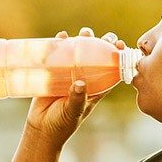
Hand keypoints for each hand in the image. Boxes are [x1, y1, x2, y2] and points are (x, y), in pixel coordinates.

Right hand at [24, 27, 126, 147]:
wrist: (40, 128)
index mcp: (96, 89)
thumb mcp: (73, 112)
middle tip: (103, 37)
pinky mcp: (52, 72)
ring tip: (85, 32)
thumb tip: (80, 84)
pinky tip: (61, 36)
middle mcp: (84, 78)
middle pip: (95, 57)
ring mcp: (68, 74)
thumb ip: (77, 99)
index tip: (120, 46)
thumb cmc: (62, 124)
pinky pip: (58, 55)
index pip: (111, 70)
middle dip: (101, 44)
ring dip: (82, 40)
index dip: (117, 58)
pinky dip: (60, 44)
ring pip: (78, 53)